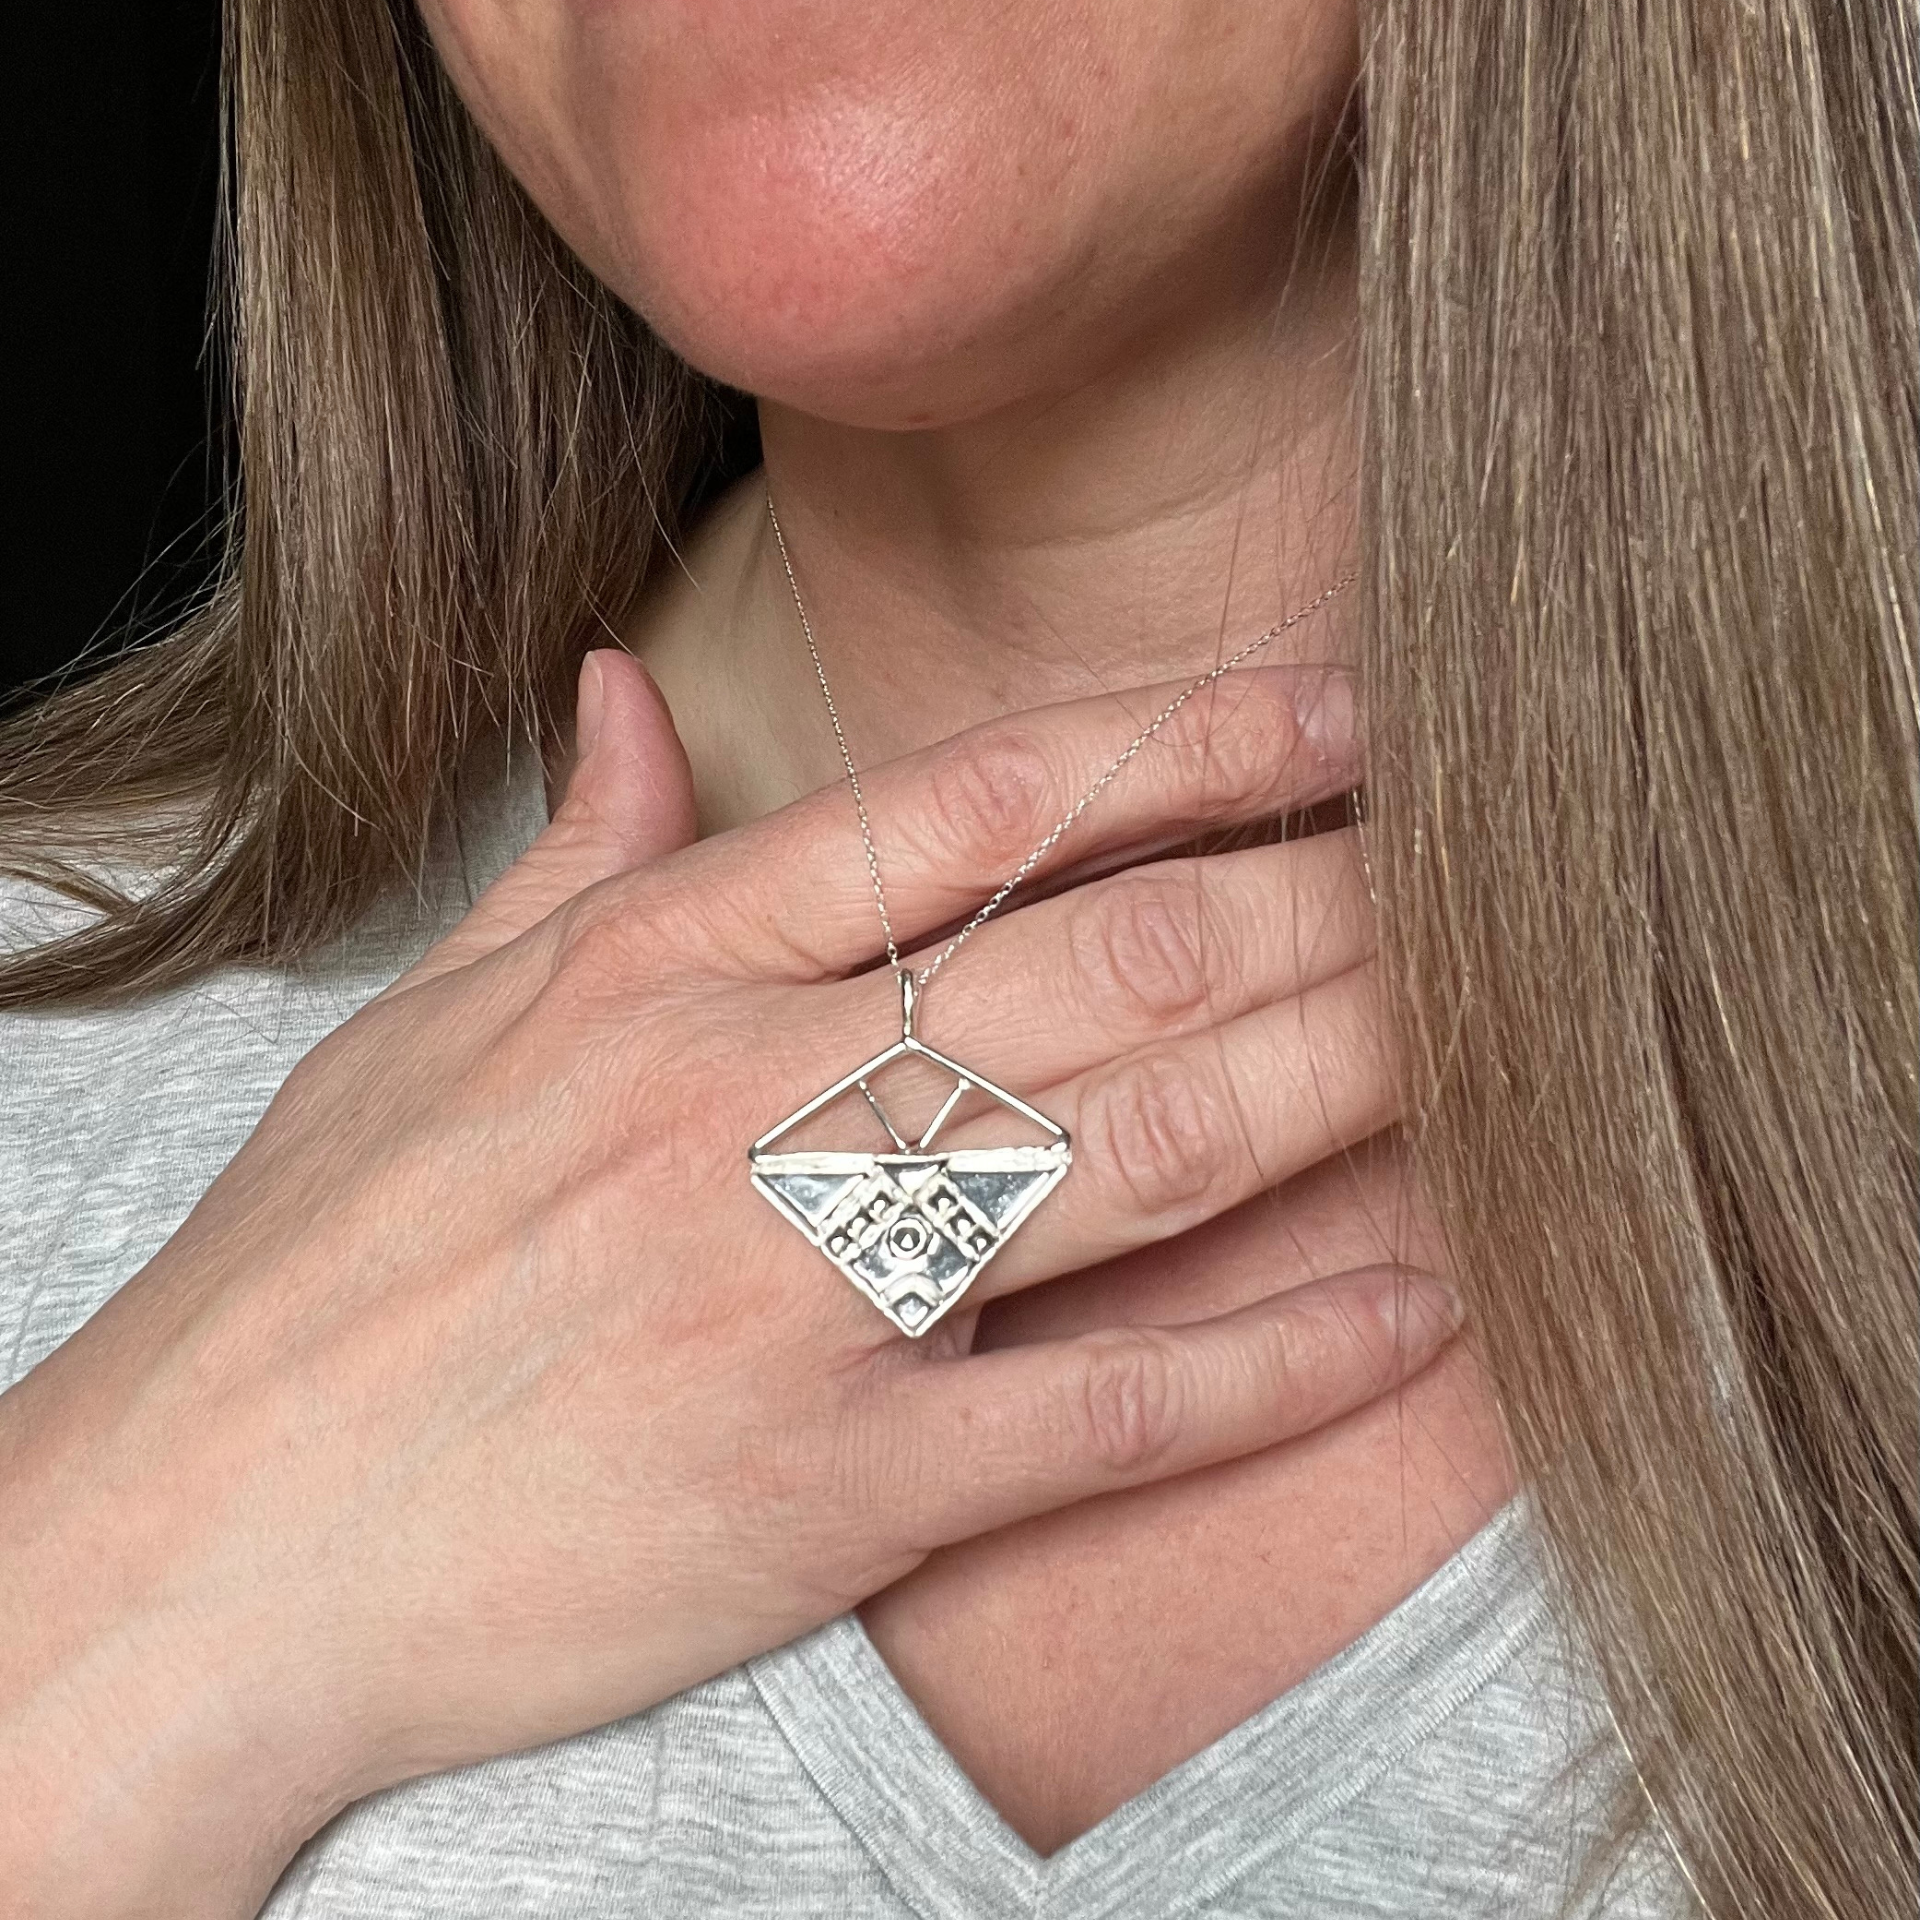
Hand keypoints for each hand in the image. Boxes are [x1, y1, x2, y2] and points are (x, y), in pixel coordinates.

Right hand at [0, 651, 1456, 1916]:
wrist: (201, 1545)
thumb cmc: (317, 1274)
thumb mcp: (429, 1018)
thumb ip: (577, 850)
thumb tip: (628, 684)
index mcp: (657, 968)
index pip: (978, 806)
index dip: (1185, 743)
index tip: (1333, 713)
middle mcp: (746, 1102)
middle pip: (1110, 957)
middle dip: (1319, 895)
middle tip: (1470, 859)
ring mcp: (801, 1299)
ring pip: (1144, 1148)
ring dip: (1340, 1074)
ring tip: (1487, 1025)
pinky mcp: (837, 1493)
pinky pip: (1109, 1408)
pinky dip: (1281, 1360)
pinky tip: (1417, 1309)